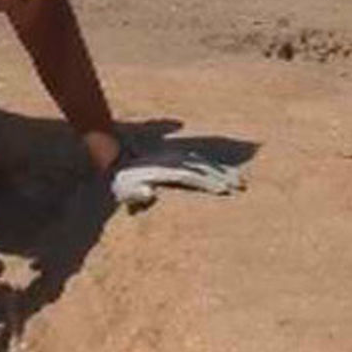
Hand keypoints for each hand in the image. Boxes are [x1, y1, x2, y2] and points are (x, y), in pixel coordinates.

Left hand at [109, 147, 244, 208]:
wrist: (108, 160)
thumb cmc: (118, 184)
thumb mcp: (124, 191)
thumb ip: (136, 194)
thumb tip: (150, 193)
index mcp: (162, 169)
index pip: (190, 175)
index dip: (207, 182)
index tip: (224, 190)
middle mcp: (170, 160)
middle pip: (202, 167)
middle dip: (223, 175)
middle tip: (242, 186)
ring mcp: (172, 157)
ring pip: (203, 163)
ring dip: (222, 171)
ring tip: (241, 182)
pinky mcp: (172, 158)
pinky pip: (197, 162)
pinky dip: (213, 167)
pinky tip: (225, 174)